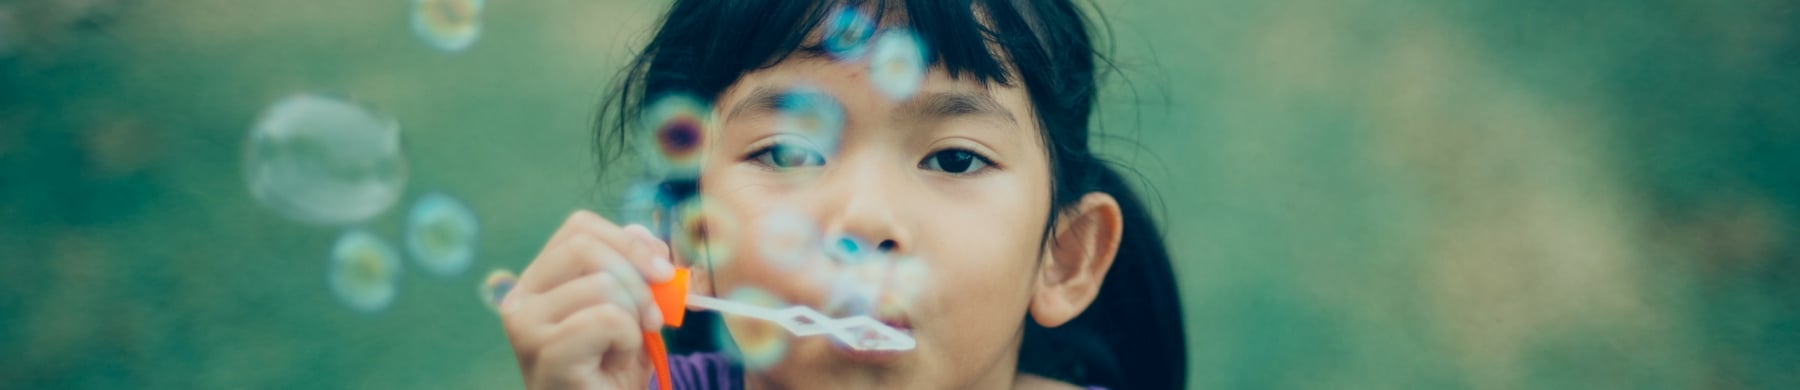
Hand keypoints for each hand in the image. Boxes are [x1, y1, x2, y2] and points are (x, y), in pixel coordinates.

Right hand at [501, 210, 674, 388]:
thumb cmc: (611, 373)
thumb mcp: (632, 313)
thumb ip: (637, 271)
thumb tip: (645, 235)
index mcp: (538, 281)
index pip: (579, 228)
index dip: (628, 242)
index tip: (662, 272)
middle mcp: (520, 299)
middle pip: (586, 247)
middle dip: (637, 278)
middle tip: (654, 319)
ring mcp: (524, 325)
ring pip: (603, 284)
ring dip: (632, 320)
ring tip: (620, 351)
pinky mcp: (542, 351)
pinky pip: (606, 318)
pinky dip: (626, 341)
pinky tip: (611, 365)